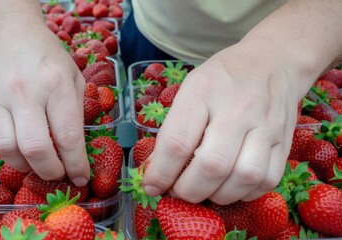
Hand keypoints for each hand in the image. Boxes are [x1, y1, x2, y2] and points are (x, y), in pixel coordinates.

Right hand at [0, 16, 88, 184]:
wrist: (6, 30)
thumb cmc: (47, 54)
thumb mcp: (73, 75)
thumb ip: (77, 110)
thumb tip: (77, 148)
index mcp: (56, 83)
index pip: (68, 136)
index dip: (76, 164)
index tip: (81, 177)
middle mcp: (24, 91)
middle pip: (36, 149)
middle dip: (51, 172)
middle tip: (59, 174)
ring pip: (8, 150)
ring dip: (26, 167)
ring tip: (39, 164)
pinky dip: (9, 154)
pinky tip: (21, 150)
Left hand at [142, 42, 302, 203]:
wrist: (272, 61)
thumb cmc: (222, 78)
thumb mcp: (189, 90)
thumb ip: (173, 129)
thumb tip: (156, 171)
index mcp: (203, 91)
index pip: (177, 142)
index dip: (160, 173)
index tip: (151, 186)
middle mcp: (238, 108)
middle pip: (212, 165)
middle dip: (188, 191)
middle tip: (178, 191)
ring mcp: (266, 125)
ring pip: (244, 177)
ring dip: (217, 196)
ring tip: (204, 190)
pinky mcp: (285, 140)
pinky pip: (267, 181)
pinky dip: (244, 193)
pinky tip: (230, 186)